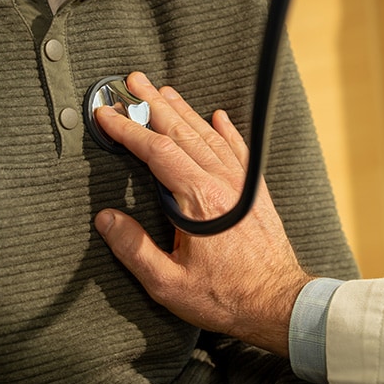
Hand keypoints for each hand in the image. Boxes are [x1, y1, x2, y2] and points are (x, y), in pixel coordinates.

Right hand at [93, 72, 310, 356]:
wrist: (278, 303)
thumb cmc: (225, 297)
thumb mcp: (168, 283)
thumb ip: (133, 249)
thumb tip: (105, 219)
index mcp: (197, 200)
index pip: (157, 151)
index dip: (129, 130)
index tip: (106, 114)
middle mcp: (222, 183)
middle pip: (183, 132)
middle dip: (154, 104)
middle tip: (133, 80)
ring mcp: (243, 184)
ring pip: (209, 136)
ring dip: (185, 111)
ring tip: (164, 91)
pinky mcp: (257, 192)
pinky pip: (239, 151)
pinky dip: (226, 131)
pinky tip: (217, 116)